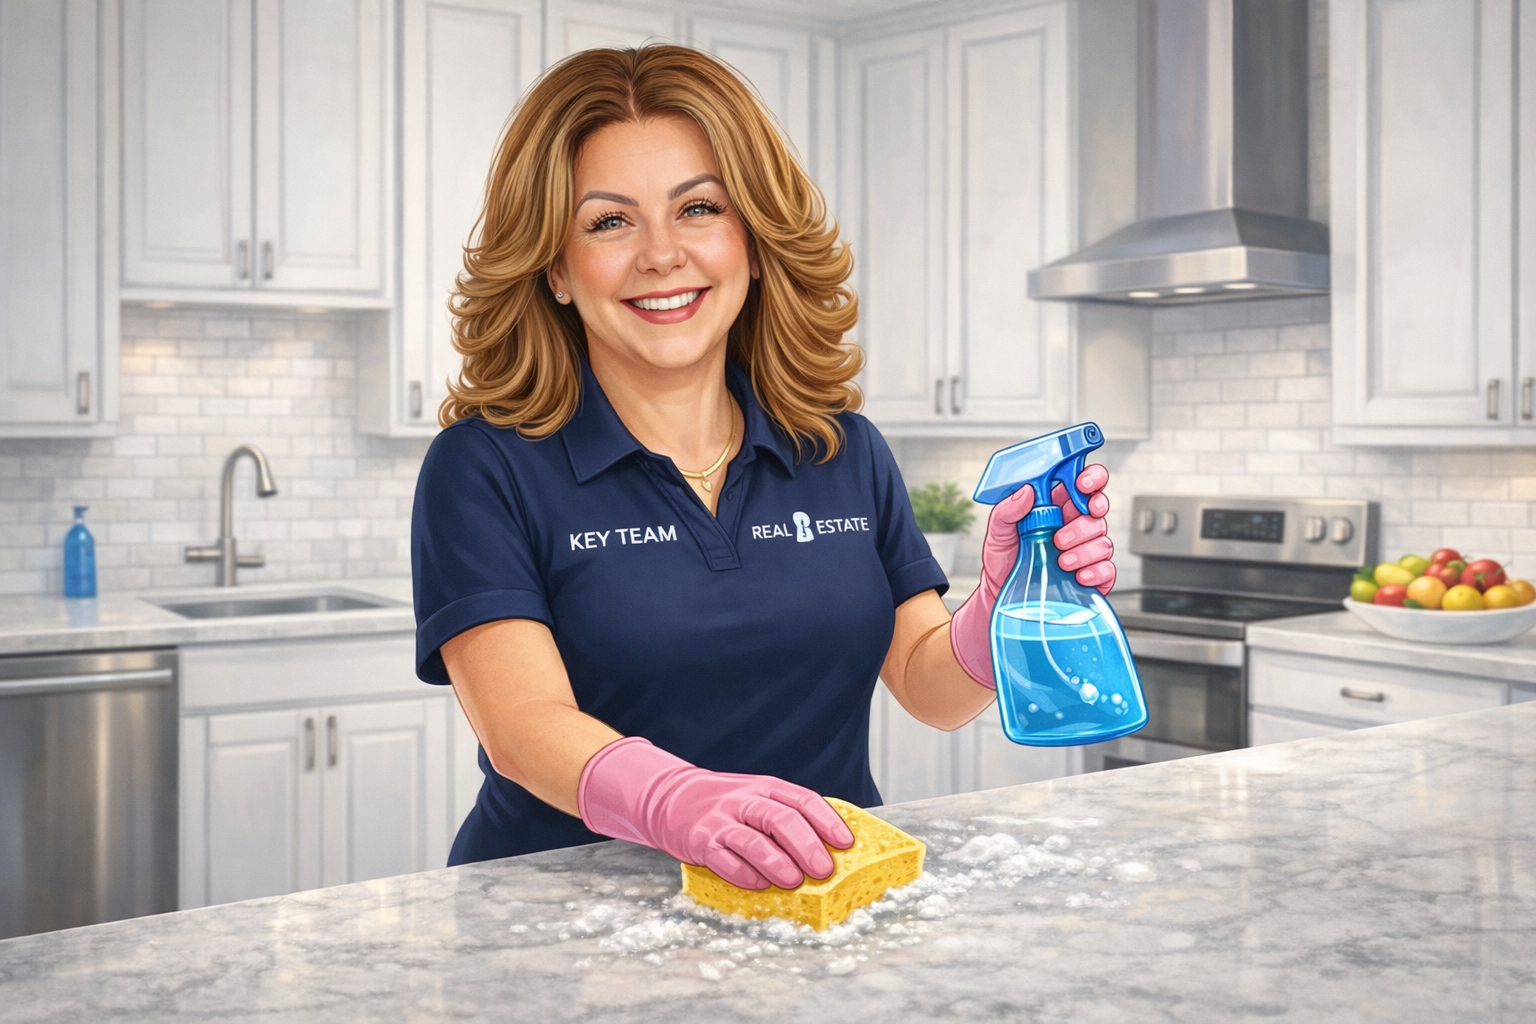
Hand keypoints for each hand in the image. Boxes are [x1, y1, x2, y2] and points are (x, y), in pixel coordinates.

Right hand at [578, 737, 854, 889]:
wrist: (670, 798)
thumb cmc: (727, 806)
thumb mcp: (757, 798)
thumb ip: (787, 817)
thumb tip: (829, 849)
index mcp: (765, 787)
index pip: (802, 799)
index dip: (827, 821)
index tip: (846, 844)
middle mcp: (744, 800)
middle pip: (780, 818)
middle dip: (806, 845)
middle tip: (823, 870)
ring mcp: (720, 820)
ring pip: (752, 839)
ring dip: (776, 862)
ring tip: (794, 881)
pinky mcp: (699, 841)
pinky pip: (723, 859)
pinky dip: (743, 874)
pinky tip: (758, 885)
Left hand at [949, 465, 1114, 687]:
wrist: (1000, 600)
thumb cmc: (1002, 563)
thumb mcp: (997, 534)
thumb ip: (1006, 511)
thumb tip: (1026, 492)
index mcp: (1056, 508)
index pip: (1083, 484)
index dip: (1091, 478)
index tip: (1082, 483)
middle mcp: (1075, 527)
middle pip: (1097, 511)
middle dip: (1084, 521)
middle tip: (1060, 536)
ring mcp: (1086, 552)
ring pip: (1103, 540)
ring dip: (1083, 550)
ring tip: (1059, 561)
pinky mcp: (1093, 578)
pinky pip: (1108, 570)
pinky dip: (1096, 571)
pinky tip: (1078, 576)